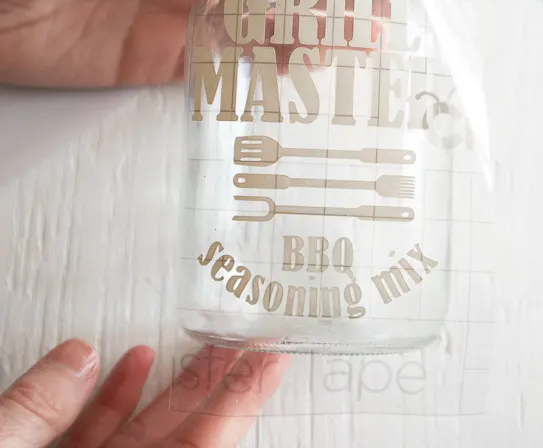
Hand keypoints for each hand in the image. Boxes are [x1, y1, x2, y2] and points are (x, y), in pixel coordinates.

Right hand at [0, 338, 287, 446]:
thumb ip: (32, 417)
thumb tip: (79, 357)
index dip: (239, 401)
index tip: (271, 362)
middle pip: (182, 437)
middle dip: (218, 387)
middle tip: (253, 344)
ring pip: (142, 434)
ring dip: (171, 386)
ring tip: (206, 342)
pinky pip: (95, 438)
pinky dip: (111, 399)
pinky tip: (127, 363)